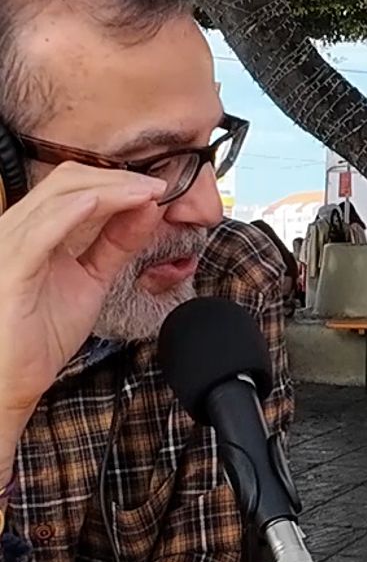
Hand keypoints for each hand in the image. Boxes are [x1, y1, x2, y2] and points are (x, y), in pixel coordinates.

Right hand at [0, 164, 165, 437]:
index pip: (72, 186)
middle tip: (157, 186)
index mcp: (32, 231)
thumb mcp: (91, 279)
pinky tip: (99, 203)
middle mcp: (16, 231)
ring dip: (107, 191)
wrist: (12, 382)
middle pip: (64, 183)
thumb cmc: (40, 335)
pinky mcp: (9, 271)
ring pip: (56, 200)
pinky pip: (37, 234)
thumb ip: (116, 244)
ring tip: (145, 192)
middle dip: (117, 179)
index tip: (157, 187)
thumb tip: (147, 209)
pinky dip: (69, 214)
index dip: (116, 179)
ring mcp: (9, 248)